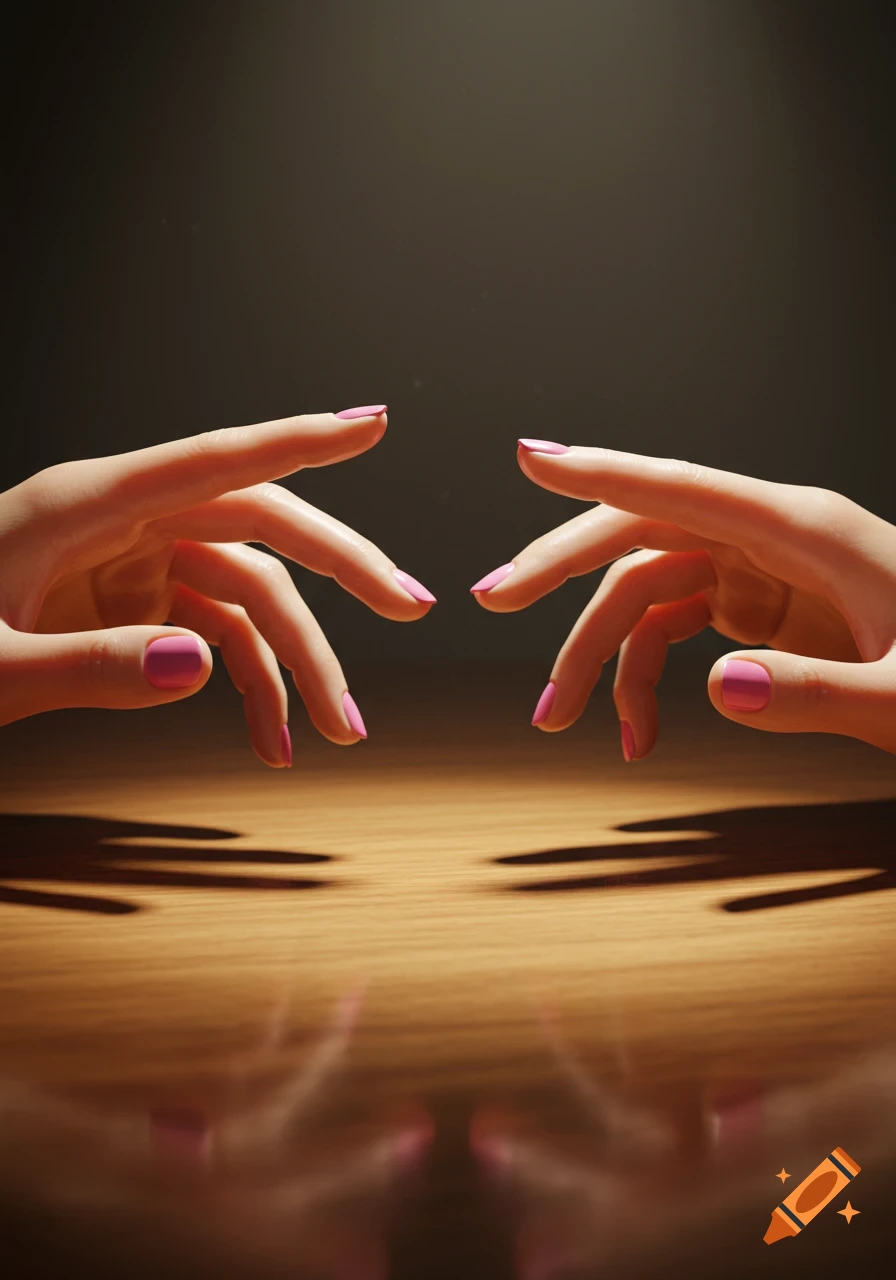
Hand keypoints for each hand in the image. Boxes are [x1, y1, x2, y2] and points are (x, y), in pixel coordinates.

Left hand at [0, 407, 435, 763]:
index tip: (373, 422)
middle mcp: (124, 522)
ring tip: (336, 735)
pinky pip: (216, 634)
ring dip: (298, 663)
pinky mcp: (136, 603)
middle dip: (339, 570)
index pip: (213, 461)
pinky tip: (269, 741)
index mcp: (85, 505)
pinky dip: (249, 686)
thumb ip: (92, 665)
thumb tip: (205, 666)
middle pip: (258, 527)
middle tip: (411, 607)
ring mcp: (134, 563)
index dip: (298, 439)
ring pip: (248, 594)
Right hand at [472, 441, 895, 756]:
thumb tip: (714, 687)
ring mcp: (759, 572)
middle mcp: (770, 538)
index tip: (529, 455)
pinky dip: (644, 680)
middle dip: (562, 567)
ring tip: (558, 721)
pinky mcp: (756, 609)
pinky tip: (637, 736)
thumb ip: (818, 691)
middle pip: (641, 530)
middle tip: (489, 598)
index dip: (601, 470)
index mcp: (804, 530)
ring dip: (595, 653)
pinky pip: (675, 629)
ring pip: (646, 589)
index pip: (684, 489)